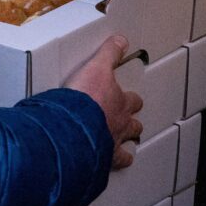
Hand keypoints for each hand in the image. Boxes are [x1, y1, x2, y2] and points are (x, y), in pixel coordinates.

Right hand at [66, 35, 143, 168]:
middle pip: (133, 123)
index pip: (131, 100)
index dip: (130, 99)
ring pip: (126, 145)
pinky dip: (113, 164)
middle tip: (126, 120)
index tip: (127, 98)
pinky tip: (107, 165)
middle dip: (131, 122)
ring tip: (122, 146)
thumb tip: (121, 40)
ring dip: (125, 144)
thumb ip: (108, 53)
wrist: (72, 124)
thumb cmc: (83, 98)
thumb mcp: (96, 67)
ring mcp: (112, 141)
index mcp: (117, 102)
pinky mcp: (102, 157)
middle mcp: (119, 123)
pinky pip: (114, 164)